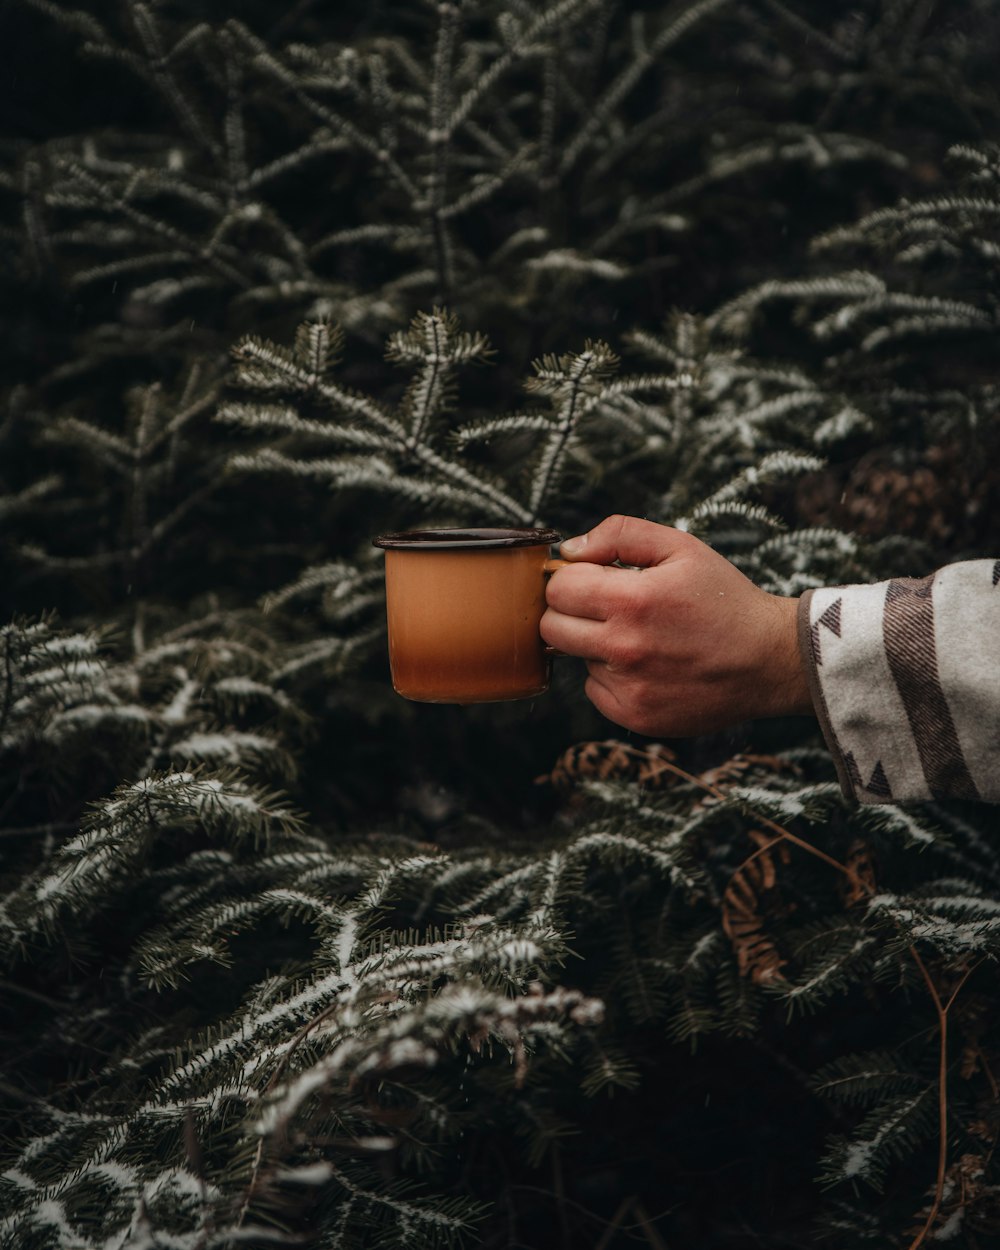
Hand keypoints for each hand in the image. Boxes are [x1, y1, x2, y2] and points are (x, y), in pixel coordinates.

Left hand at [541, 515, 813, 736]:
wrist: (768, 659)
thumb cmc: (723, 598)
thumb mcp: (680, 547)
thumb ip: (619, 535)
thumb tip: (568, 550)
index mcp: (632, 600)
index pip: (558, 589)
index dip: (570, 580)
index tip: (591, 580)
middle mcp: (625, 647)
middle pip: (552, 628)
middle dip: (571, 612)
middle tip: (607, 607)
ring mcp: (629, 687)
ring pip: (575, 658)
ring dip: (595, 644)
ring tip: (640, 637)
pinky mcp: (635, 716)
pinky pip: (595, 691)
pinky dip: (612, 677)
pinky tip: (648, 666)